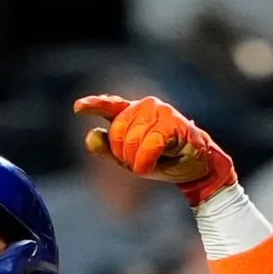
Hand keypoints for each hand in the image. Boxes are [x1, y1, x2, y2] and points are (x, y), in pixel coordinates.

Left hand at [73, 94, 235, 203]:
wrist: (194, 168)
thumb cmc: (162, 161)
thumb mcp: (129, 159)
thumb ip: (108, 149)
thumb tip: (90, 135)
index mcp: (132, 113)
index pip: (109, 106)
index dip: (93, 105)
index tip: (78, 107)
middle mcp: (145, 106)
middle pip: (116, 132)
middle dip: (123, 155)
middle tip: (140, 162)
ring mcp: (160, 110)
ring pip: (132, 139)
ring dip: (137, 160)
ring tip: (151, 162)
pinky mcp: (174, 121)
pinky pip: (150, 143)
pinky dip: (147, 159)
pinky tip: (152, 165)